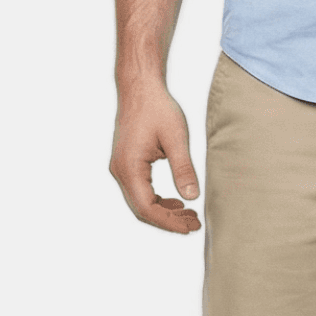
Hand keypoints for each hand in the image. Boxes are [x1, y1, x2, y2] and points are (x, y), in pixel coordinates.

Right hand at [109, 79, 201, 232]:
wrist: (139, 88)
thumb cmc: (157, 108)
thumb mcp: (176, 138)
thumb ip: (184, 168)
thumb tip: (193, 197)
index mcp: (129, 167)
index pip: (147, 208)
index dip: (169, 222)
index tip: (190, 228)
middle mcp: (120, 171)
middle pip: (142, 209)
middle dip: (168, 220)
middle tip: (194, 225)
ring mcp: (121, 168)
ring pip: (140, 201)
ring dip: (163, 211)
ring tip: (189, 215)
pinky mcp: (126, 163)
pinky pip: (140, 190)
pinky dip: (157, 200)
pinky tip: (176, 201)